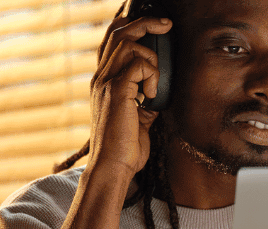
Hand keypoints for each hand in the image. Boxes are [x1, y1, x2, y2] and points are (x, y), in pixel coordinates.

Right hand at [87, 16, 171, 177]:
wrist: (113, 166)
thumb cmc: (125, 148)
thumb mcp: (139, 119)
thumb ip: (146, 100)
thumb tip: (160, 90)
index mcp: (104, 81)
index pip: (112, 40)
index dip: (131, 25)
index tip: (156, 26)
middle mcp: (101, 77)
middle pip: (118, 32)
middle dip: (146, 22)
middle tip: (166, 24)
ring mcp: (106, 82)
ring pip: (128, 44)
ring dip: (151, 58)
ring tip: (156, 84)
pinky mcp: (116, 91)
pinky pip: (138, 65)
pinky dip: (152, 75)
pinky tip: (152, 96)